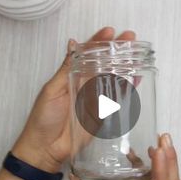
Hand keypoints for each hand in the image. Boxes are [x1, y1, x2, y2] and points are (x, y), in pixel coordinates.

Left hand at [12, 27, 135, 172]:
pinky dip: (128, 88)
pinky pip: (117, 98)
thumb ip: (66, 68)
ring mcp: (95, 98)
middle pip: (104, 63)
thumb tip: (73, 43)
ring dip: (125, 65)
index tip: (109, 32)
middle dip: (117, 50)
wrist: (46, 148)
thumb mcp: (53, 89)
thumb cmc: (43, 118)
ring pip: (113, 78)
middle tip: (130, 38)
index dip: (98, 41)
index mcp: (71, 76)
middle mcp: (85, 85)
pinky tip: (136, 78)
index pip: (87, 54)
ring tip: (137, 54)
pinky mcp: (103, 113)